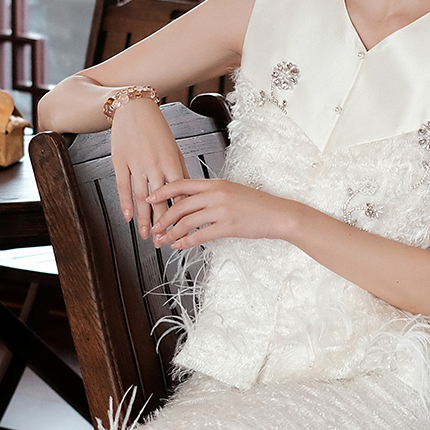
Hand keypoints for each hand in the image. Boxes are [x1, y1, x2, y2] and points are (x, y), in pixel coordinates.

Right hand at [110, 98, 187, 238]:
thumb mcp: (173, 149)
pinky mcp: (120, 162)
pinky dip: (125, 203)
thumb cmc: (157, 129)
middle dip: (163, 223)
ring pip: (141, 197)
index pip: (178, 194)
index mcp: (171, 161)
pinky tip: (128, 217)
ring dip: (144, 218)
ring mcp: (136, 164)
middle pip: (160, 200)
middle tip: (164, 241)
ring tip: (147, 235)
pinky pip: (123, 186)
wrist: (134, 108)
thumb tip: (189, 193)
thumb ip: (179, 171)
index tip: (183, 230)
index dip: (180, 214)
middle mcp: (154, 164)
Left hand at [147, 176, 296, 248]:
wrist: (279, 214)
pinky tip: (179, 246)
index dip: (163, 191)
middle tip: (154, 227)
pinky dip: (186, 242)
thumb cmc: (257, 205)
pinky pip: (200, 235)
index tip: (150, 197)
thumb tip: (192, 202)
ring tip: (163, 240)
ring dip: (171, 233)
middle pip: (180, 204)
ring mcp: (222, 210)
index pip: (182, 184)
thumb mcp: (232, 192)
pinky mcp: (228, 226)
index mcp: (216, 183)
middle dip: (163, 217)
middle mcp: (216, 194)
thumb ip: (212, 194)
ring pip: (186, 221)